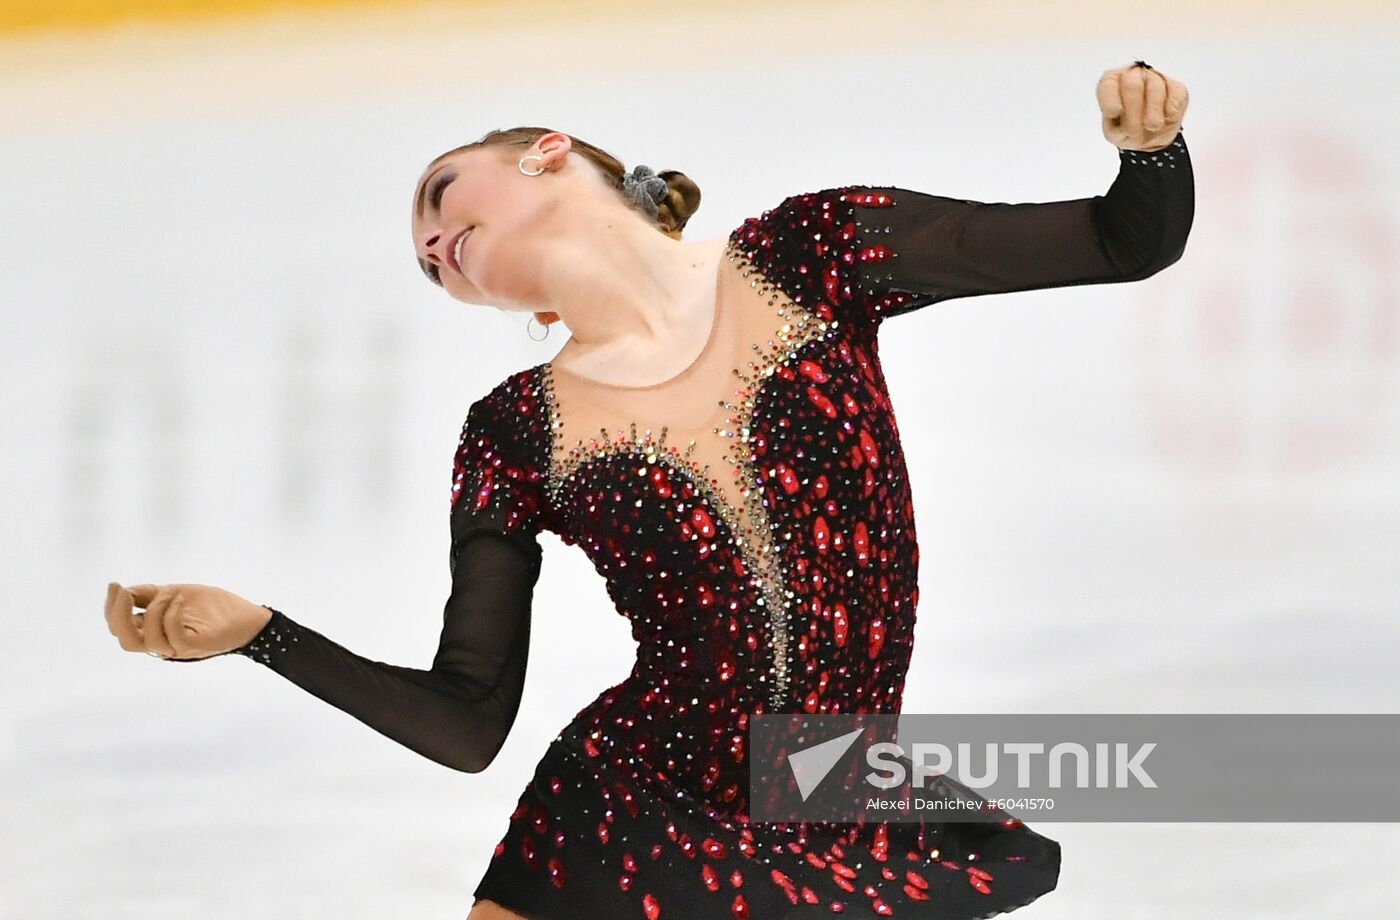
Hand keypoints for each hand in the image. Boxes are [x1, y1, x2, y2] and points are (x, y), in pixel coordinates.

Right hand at [104, 581, 271, 660]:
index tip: (114, 585)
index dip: (111, 608)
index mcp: (153, 631)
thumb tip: (120, 591)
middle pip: (125, 640)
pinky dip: (170, 616)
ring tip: (170, 593)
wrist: (246, 616)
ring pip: (146, 641)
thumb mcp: (173, 593)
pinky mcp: (195, 646)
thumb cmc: (211, 607)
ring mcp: (177, 646)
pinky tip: (180, 600)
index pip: (119, 628)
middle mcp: (161, 642)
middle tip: (125, 592)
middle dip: (118, 614)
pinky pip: (172, 638)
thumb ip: (148, 594)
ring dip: (152, 611)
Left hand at [1097, 61, 1188, 152]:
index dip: (1111, 98)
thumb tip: (1120, 113)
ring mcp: (1155, 78)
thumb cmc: (1126, 131)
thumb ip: (1115, 127)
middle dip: (1133, 110)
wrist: (1150, 140)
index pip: (1108, 84)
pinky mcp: (1176, 87)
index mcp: (1111, 84)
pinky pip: (1176, 93)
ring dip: (1153, 112)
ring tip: (1152, 127)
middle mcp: (1132, 75)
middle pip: (1132, 84)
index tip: (1114, 113)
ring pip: (1155, 87)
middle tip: (1134, 131)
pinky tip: (1167, 118)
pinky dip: (1171, 109)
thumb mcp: (1114, 134)